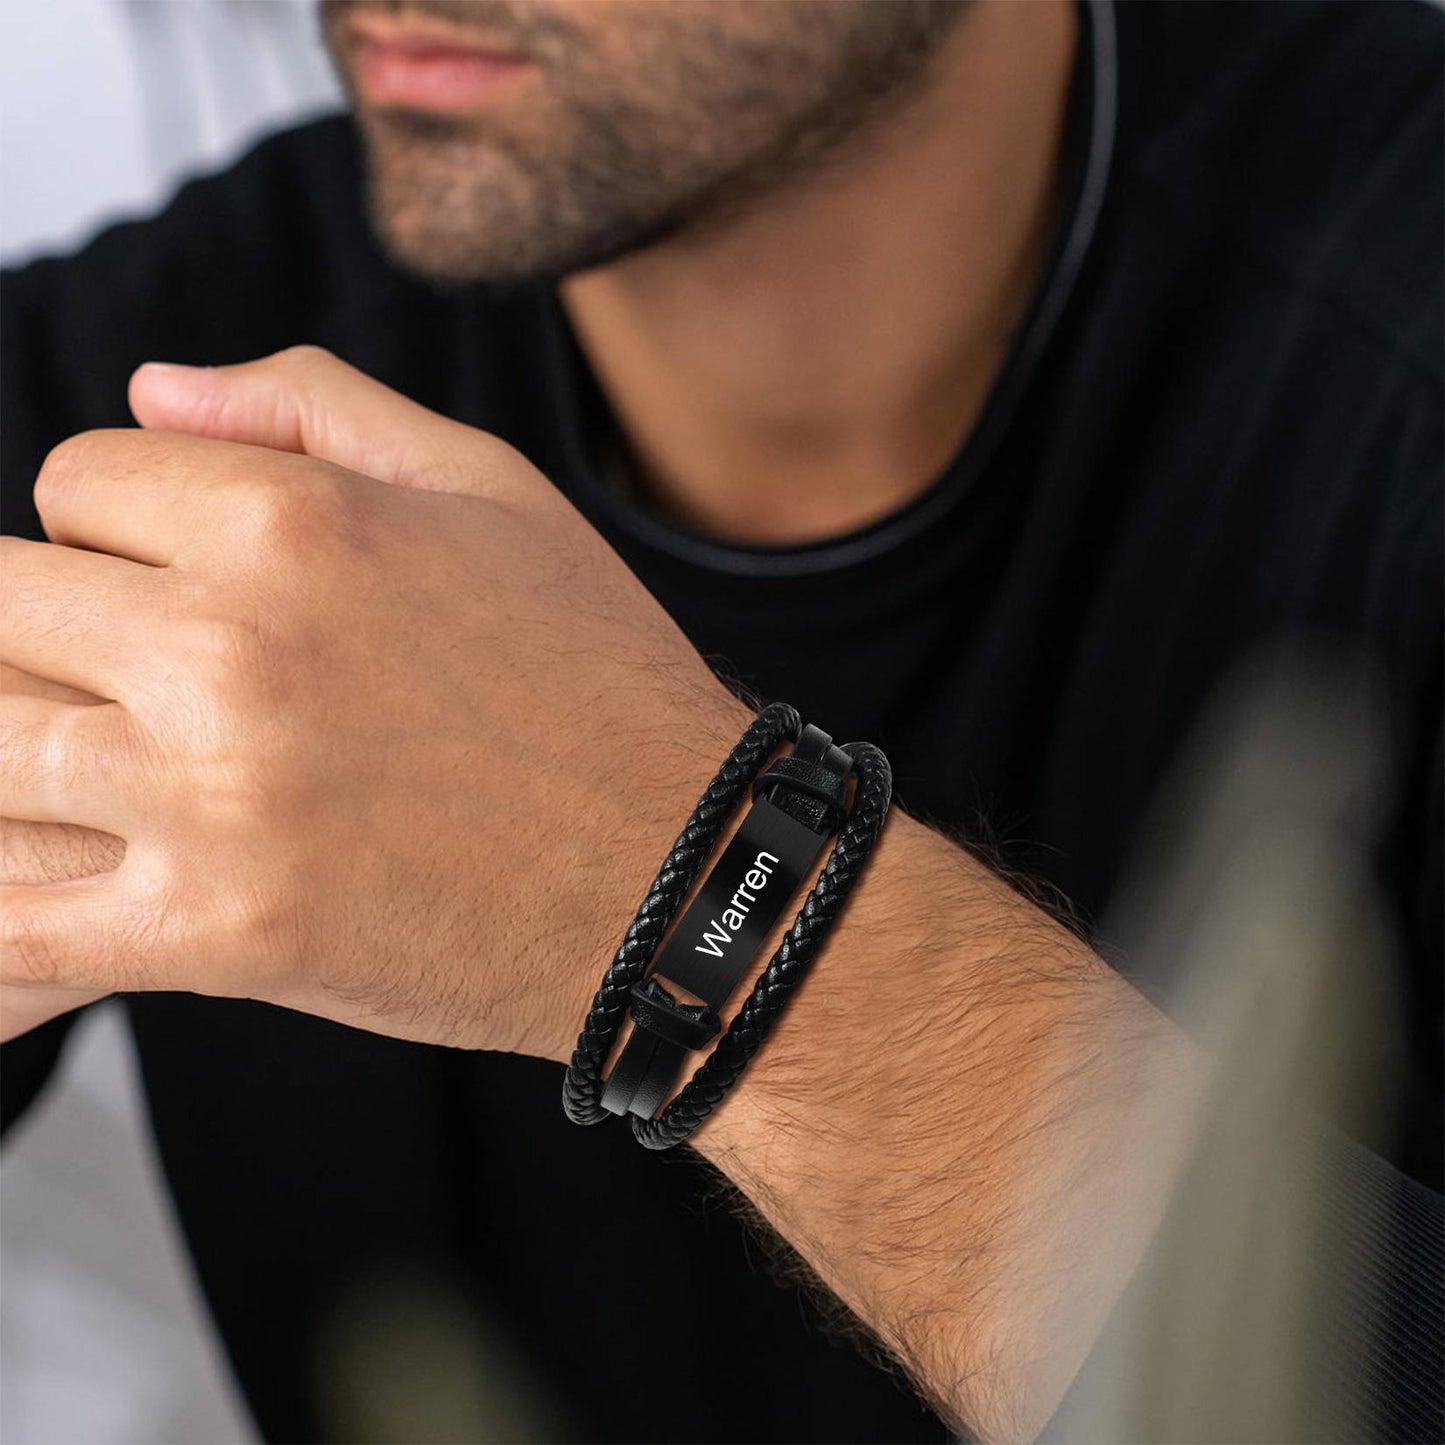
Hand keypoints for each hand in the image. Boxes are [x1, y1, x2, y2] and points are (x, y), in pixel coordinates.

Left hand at [0, 348, 749, 1054]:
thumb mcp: (495, 492)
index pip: (76, 482)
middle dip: (52, 635)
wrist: (681, 879)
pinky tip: (59, 898)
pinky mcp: (213, 936)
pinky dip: (4, 917)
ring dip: (32, 756)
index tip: (180, 584)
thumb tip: (146, 390)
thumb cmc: (597, 683)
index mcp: (294, 518)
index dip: (120, 530)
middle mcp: (230, 643)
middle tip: (142, 683)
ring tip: (119, 775)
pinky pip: (9, 921)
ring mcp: (210, 797)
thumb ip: (312, 407)